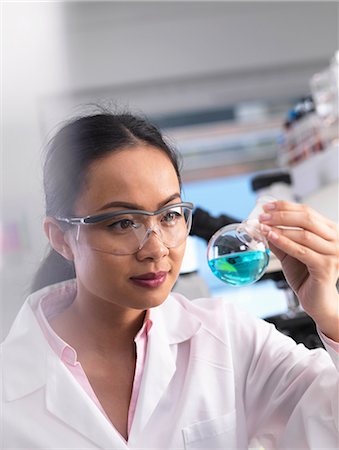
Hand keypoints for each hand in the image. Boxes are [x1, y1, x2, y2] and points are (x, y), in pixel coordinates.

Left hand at [259, 200, 338, 341]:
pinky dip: (284, 242)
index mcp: (330, 231)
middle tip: (263, 215)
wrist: (318, 301)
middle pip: (306, 219)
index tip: (267, 206)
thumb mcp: (291, 253)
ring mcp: (333, 253)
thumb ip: (280, 238)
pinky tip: (271, 238)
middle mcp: (336, 239)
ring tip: (263, 226)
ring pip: (303, 235)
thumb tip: (263, 225)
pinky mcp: (326, 267)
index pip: (307, 211)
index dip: (286, 206)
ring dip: (280, 228)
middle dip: (281, 215)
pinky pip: (301, 251)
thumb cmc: (307, 276)